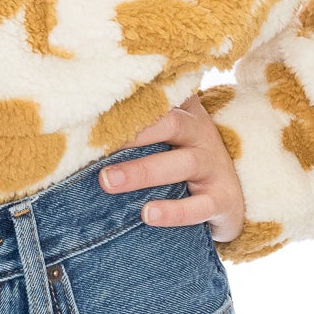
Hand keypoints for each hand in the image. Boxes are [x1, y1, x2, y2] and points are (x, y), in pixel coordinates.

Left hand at [99, 93, 245, 240]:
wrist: (232, 198)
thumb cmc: (185, 161)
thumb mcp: (168, 137)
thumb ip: (138, 125)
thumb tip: (80, 123)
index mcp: (185, 112)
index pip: (158, 99)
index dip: (128, 100)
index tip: (93, 105)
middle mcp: (201, 133)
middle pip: (169, 124)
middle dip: (132, 133)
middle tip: (93, 144)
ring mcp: (214, 165)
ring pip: (181, 164)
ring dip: (142, 172)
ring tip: (108, 181)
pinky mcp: (223, 199)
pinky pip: (199, 206)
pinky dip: (173, 212)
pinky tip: (147, 214)